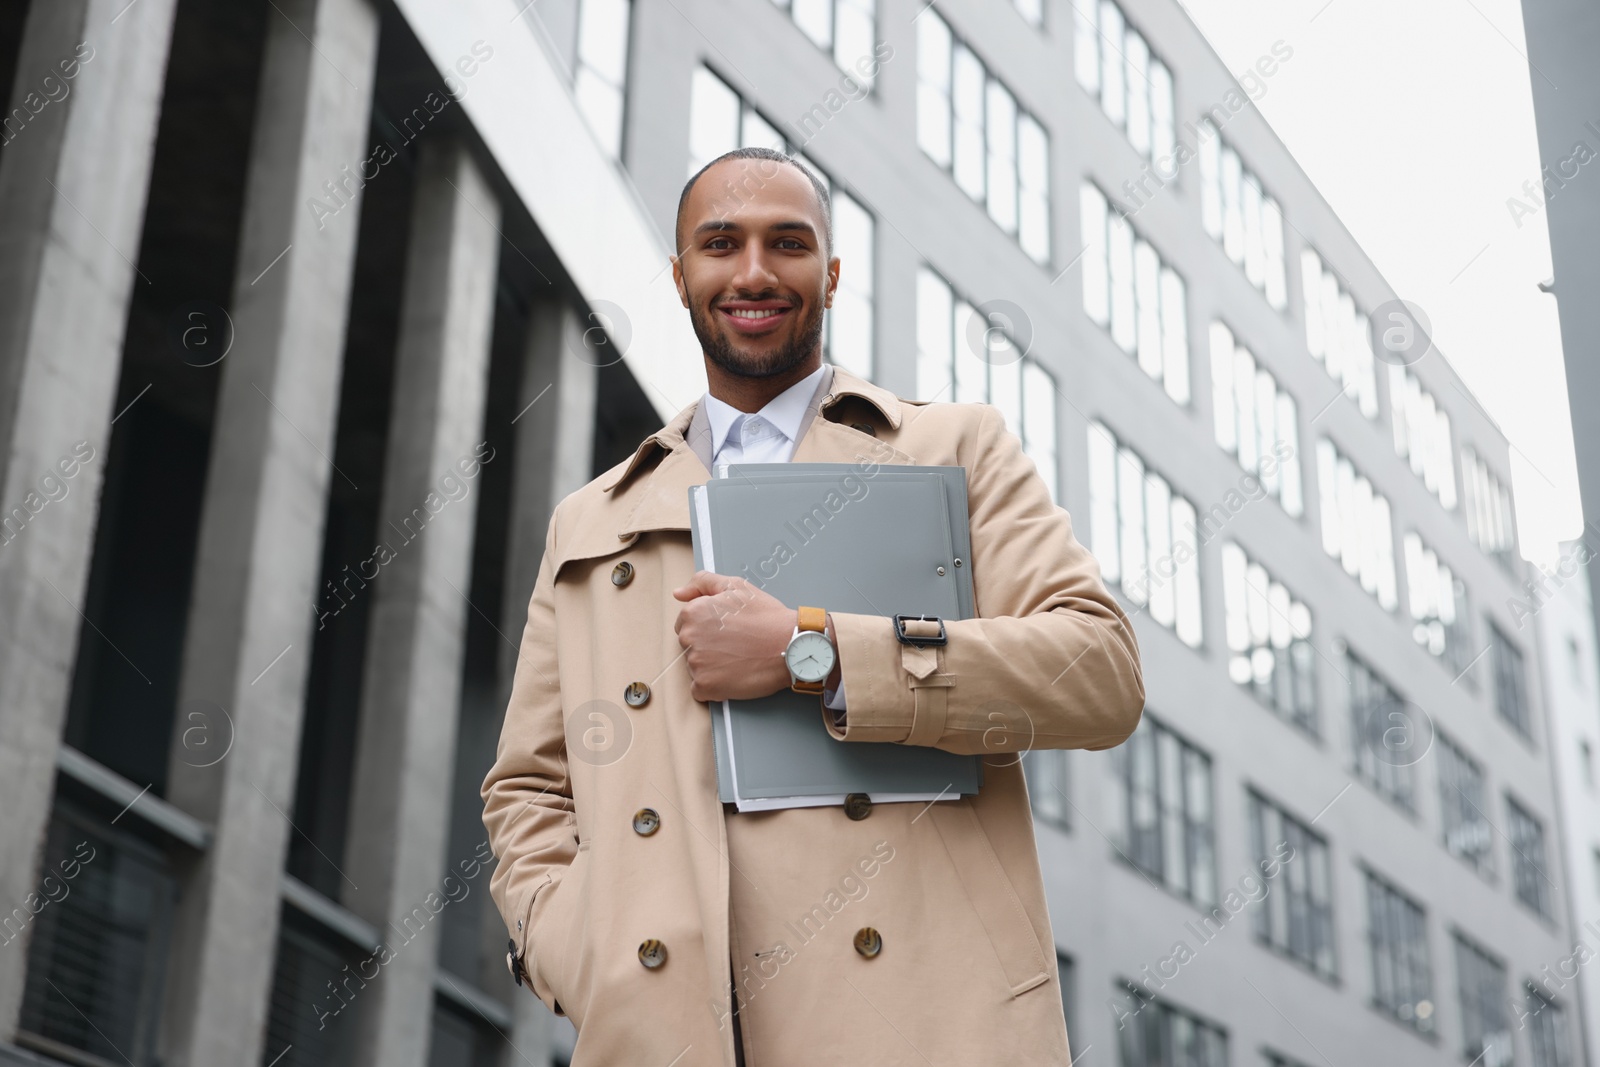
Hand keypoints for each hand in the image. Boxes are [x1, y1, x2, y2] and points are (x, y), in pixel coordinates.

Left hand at [671, 571, 793, 701]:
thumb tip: (678, 593)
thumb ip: (702, 583)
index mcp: (692, 613)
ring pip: (695, 668)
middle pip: (689, 647)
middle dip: (708, 647)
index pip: (687, 625)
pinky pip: (700, 690)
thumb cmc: (767, 617)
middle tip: (736, 644)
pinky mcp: (705, 686)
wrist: (790, 646)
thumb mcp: (736, 587)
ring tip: (738, 658)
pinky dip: (714, 686)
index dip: (708, 628)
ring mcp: (695, 664)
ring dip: (712, 666)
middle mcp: (689, 638)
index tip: (727, 631)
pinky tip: (733, 675)